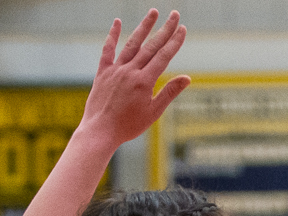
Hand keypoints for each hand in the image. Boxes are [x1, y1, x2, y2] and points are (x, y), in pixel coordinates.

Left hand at [80, 9, 189, 147]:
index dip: (174, 42)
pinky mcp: (102, 72)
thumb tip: (187, 78)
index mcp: (144, 81)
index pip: (163, 56)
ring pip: (132, 44)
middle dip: (164, 29)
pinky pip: (108, 50)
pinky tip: (117, 22)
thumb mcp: (153, 112)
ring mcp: (115, 70)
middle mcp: (130, 71)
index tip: (182, 28)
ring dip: (144, 27)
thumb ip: (169, 92)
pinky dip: (112, 35)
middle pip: (151, 46)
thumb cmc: (128, 126)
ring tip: (153, 12)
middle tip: (174, 14)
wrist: (100, 131)